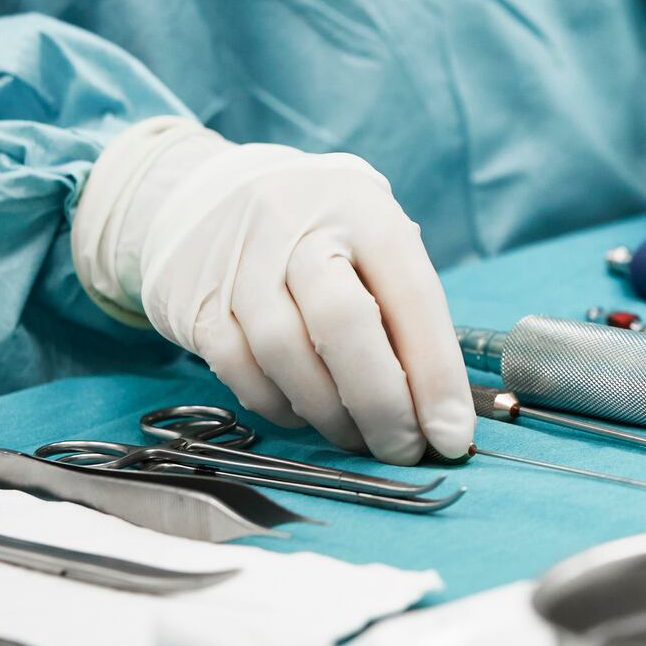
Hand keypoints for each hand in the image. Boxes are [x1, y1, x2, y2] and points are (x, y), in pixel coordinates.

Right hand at [72, 118, 472, 463]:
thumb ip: (403, 305)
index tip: (451, 434)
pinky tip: (303, 414)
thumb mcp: (369, 237)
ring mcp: (239, 262)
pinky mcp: (194, 300)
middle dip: (381, 404)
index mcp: (363, 210)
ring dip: (330, 415)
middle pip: (343, 324)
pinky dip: (278, 406)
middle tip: (402, 450)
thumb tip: (441, 405)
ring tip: (357, 437)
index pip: (411, 295)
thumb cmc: (316, 229)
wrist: (202, 194)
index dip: (436, 373)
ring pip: (285, 354)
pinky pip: (238, 370)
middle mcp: (299, 226)